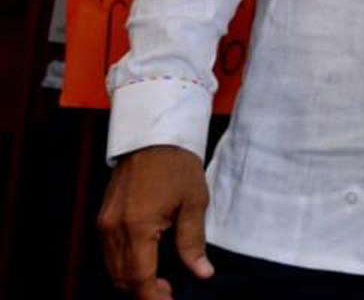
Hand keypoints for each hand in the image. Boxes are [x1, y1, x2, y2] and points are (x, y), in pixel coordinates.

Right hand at [99, 145, 213, 298]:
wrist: (153, 137)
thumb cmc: (178, 167)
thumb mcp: (194, 203)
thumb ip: (193, 242)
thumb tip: (203, 273)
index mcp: (138, 227)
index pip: (140, 277)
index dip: (154, 296)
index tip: (170, 299)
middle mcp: (113, 229)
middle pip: (122, 277)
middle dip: (144, 291)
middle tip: (169, 291)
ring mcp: (104, 223)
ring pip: (113, 267)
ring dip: (133, 279)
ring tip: (160, 280)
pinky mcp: (103, 217)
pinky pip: (109, 252)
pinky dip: (125, 264)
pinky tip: (146, 260)